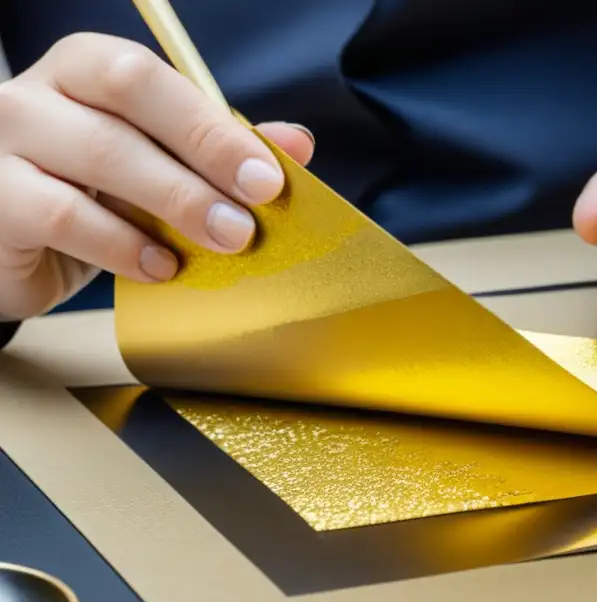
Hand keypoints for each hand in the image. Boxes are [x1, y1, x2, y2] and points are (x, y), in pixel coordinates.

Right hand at [0, 33, 314, 319]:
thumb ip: (219, 151)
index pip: (148, 76)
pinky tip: (160, 268)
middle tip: (251, 218)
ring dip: (176, 204)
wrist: (9, 248)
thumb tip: (298, 144)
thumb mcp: (155, 170)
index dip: (213, 127)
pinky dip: (122, 245)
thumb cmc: (90, 200)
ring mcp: (3, 143)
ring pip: (98, 156)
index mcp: (84, 70)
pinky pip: (61, 214)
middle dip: (204, 159)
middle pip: (126, 97)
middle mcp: (36, 92)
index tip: (268, 179)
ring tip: (223, 244)